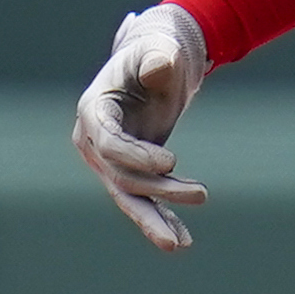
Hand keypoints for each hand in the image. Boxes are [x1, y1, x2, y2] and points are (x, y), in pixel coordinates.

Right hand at [73, 4, 211, 251]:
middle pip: (121, 175)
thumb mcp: (161, 50)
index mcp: (93, 109)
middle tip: (201, 194)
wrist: (160, 64)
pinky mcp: (128, 171)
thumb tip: (161, 65)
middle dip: (159, 190)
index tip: (171, 162)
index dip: (136, 156)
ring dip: (156, 218)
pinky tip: (182, 240)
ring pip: (128, 196)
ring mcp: (108, 160)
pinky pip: (141, 200)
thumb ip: (160, 58)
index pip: (108, 143)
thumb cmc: (159, 52)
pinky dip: (161, 219)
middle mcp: (93, 140)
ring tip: (182, 243)